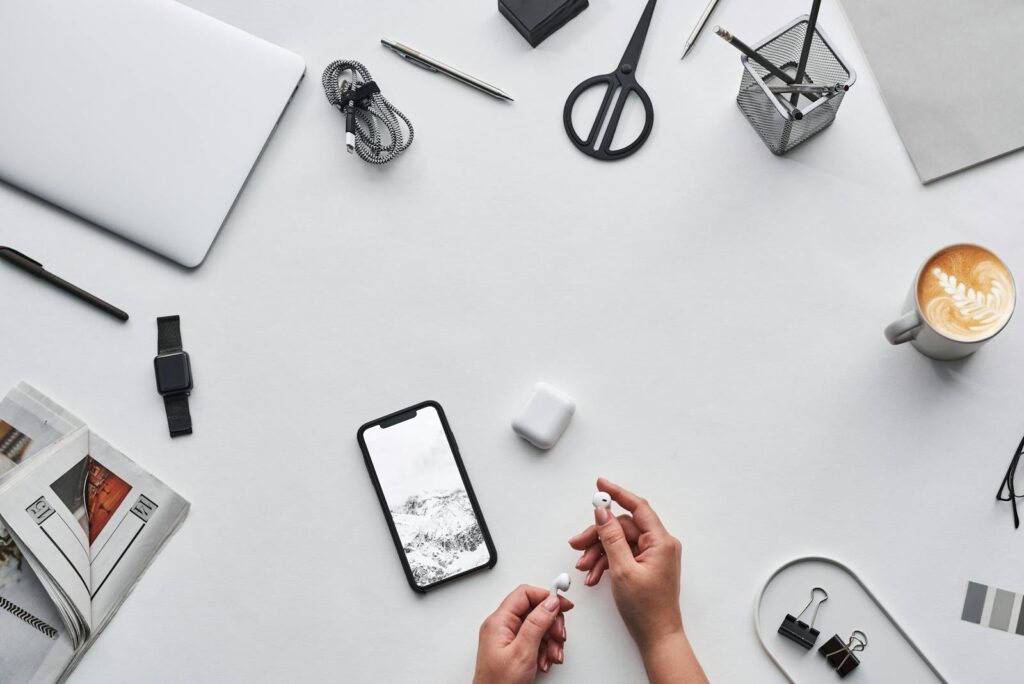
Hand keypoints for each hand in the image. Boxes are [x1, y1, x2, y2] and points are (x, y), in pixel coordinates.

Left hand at [473, 584, 572, 683]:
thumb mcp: (522, 652)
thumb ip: (537, 624)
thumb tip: (550, 602)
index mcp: (499, 622)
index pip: (524, 594)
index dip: (545, 596)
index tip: (563, 604)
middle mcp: (503, 627)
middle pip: (534, 611)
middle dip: (551, 624)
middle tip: (558, 636)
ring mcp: (509, 639)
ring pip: (538, 627)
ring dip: (550, 641)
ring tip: (551, 655)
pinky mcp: (515, 650)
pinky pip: (536, 641)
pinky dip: (545, 651)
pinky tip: (545, 661)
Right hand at [569, 477, 682, 646]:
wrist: (657, 637)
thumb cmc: (646, 608)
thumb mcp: (622, 570)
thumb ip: (611, 538)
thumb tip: (603, 513)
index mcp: (660, 541)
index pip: (638, 507)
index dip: (617, 494)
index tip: (599, 485)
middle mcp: (659, 544)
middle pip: (622, 527)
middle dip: (597, 536)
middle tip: (577, 545)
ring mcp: (653, 555)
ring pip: (619, 542)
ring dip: (598, 553)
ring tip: (584, 569)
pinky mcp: (645, 566)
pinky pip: (622, 555)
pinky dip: (606, 563)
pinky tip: (593, 577)